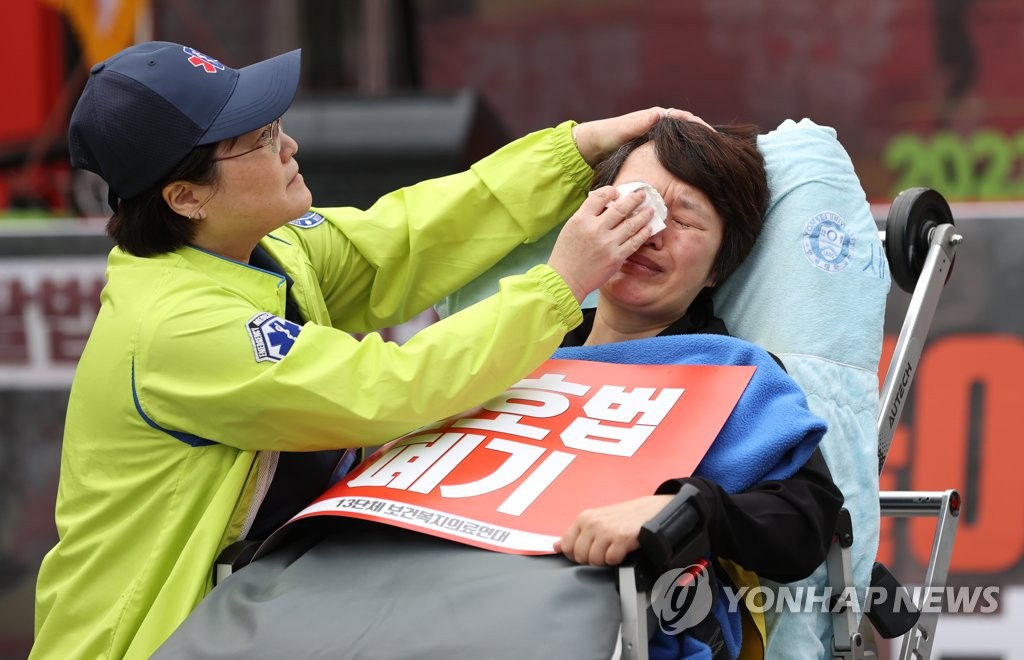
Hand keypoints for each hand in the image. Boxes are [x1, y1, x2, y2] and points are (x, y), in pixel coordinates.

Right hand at [547, 186, 652, 302]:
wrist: (565, 280)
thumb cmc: (566, 255)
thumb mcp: (570, 228)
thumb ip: (587, 216)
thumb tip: (606, 205)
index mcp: (581, 219)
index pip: (600, 196)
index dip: (611, 191)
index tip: (617, 192)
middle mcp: (595, 229)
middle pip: (621, 208)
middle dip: (635, 199)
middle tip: (642, 195)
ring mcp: (607, 243)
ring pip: (631, 224)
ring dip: (644, 215)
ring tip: (650, 210)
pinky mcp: (616, 257)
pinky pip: (634, 242)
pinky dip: (643, 233)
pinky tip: (648, 228)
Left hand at [554, 495, 673, 565]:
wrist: (650, 511)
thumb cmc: (623, 518)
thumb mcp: (596, 520)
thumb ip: (575, 534)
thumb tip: (556, 546)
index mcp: (584, 518)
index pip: (566, 546)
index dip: (576, 554)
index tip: (588, 551)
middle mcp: (592, 523)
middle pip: (580, 556)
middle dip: (591, 559)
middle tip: (604, 551)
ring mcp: (606, 530)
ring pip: (594, 560)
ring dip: (605, 560)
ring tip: (613, 549)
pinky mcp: (621, 539)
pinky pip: (610, 561)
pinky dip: (617, 559)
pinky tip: (622, 550)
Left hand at [572, 107, 710, 166]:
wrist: (592, 146)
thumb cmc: (606, 136)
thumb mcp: (622, 129)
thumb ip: (639, 123)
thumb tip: (659, 115)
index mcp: (654, 118)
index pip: (684, 118)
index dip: (699, 126)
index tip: (711, 135)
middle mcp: (658, 125)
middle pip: (688, 129)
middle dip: (703, 137)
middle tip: (719, 149)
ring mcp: (657, 138)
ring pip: (683, 142)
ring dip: (696, 148)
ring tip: (712, 160)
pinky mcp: (653, 150)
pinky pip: (674, 152)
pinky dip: (685, 158)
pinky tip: (692, 169)